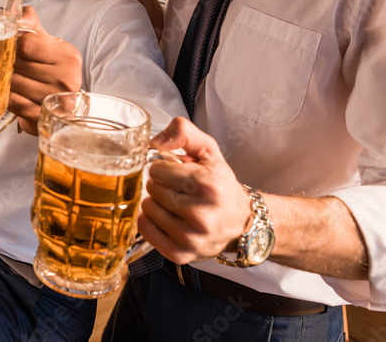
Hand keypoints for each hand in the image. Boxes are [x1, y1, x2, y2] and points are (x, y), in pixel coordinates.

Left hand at [8, 7, 81, 135]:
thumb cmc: (50, 69)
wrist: (61, 102)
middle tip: (7, 65)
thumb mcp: (45, 42)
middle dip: (8, 64)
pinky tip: (11, 94)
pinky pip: (13, 104)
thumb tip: (14, 13)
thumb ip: (29, 21)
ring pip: (13, 85)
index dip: (13, 46)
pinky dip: (7, 98)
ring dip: (5, 81)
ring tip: (9, 79)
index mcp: (68, 55)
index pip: (26, 44)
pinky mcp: (43, 118)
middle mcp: (67, 79)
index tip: (11, 49)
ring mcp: (56, 101)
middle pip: (17, 66)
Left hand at [137, 117, 252, 264]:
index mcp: (208, 185)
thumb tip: (155, 141)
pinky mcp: (180, 254)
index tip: (176, 173)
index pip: (157, 170)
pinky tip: (167, 217)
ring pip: (147, 209)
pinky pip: (145, 230)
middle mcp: (201, 215)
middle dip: (161, 185)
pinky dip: (150, 221)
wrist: (240, 221)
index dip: (164, 168)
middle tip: (178, 189)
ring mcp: (190, 238)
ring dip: (156, 203)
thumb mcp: (208, 151)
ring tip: (175, 204)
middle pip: (152, 189)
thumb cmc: (220, 184)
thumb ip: (182, 132)